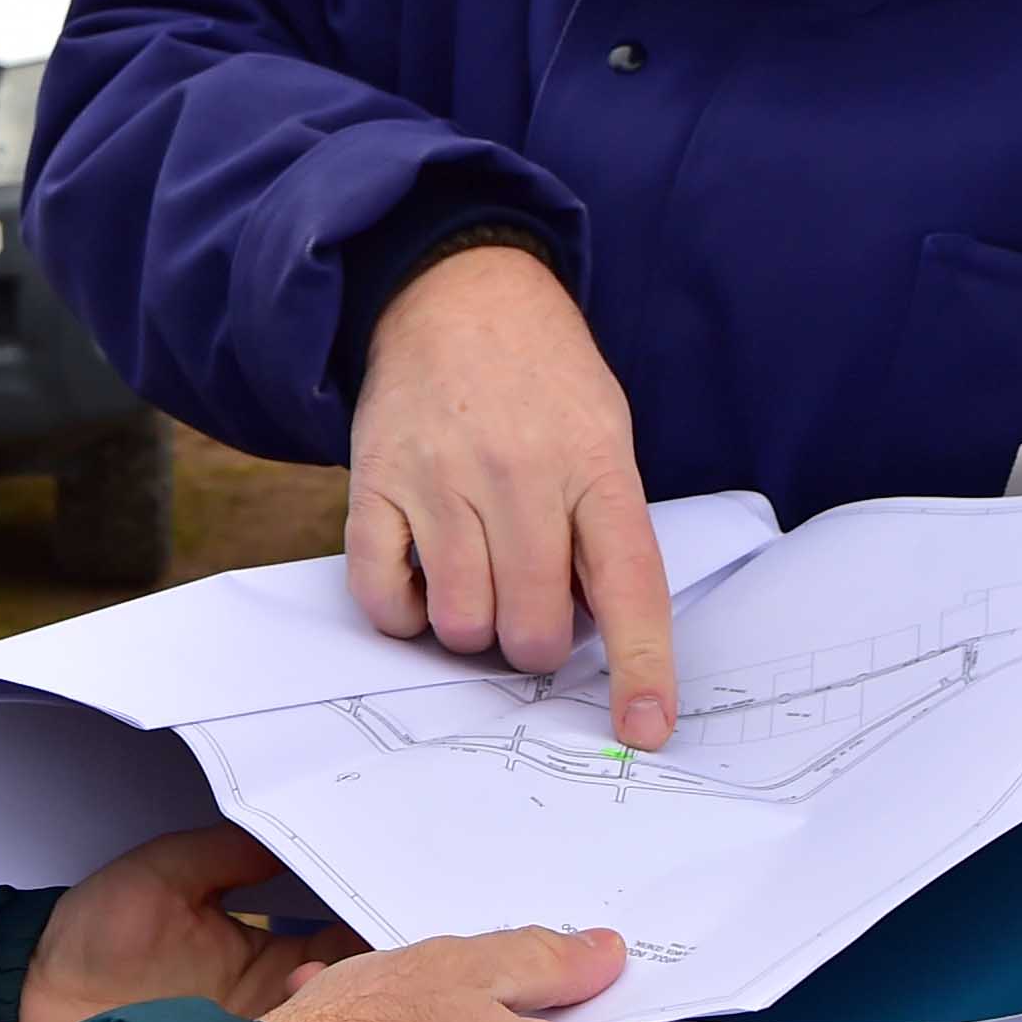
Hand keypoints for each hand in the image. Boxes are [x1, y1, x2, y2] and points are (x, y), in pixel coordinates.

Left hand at [19, 824, 358, 1021]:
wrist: (29, 1005)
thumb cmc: (92, 938)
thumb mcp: (162, 875)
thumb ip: (226, 852)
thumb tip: (290, 826)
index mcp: (265, 954)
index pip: (343, 935)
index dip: (371, 917)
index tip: (395, 896)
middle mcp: (273, 1003)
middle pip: (354, 991)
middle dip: (376, 974)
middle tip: (377, 948)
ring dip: (340, 1007)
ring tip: (319, 977)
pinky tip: (298, 1018)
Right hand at [349, 244, 677, 745]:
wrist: (457, 290)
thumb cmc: (543, 379)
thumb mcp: (604, 433)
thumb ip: (604, 528)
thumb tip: (593, 637)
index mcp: (594, 464)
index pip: (629, 587)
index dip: (641, 668)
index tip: (647, 731)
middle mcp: (519, 472)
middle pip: (533, 626)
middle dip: (536, 643)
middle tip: (531, 603)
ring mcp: (441, 477)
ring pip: (460, 623)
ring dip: (472, 628)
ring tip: (480, 579)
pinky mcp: (374, 480)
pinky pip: (383, 596)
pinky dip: (404, 613)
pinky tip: (425, 576)